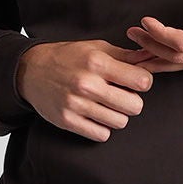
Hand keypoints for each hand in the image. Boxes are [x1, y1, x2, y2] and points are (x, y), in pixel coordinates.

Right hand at [15, 39, 154, 140]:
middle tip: (121, 96)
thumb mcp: (96, 48)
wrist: (31, 71)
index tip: (134, 82)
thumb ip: (125, 56)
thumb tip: (152, 57)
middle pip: (135, 106)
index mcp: (97, 62)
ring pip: (120, 122)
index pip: (142, 81)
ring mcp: (76, 104)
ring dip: (117, 115)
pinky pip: (101, 135)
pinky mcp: (68, 120)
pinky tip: (95, 116)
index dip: (143, 82)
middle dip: (132, 101)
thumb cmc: (68, 57)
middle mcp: (87, 84)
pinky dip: (102, 128)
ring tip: (107, 105)